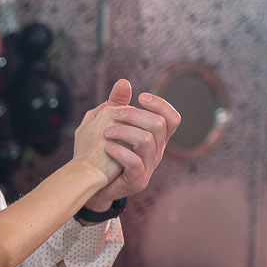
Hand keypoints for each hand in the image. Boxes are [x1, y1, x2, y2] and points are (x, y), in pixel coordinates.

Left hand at [73, 79, 180, 210]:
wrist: (93, 185)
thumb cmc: (103, 153)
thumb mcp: (110, 125)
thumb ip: (117, 104)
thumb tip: (123, 82)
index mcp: (156, 138)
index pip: (172, 119)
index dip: (161, 105)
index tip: (140, 97)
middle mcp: (157, 152)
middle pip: (158, 125)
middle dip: (134, 114)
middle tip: (113, 114)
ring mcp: (149, 167)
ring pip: (147, 141)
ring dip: (123, 131)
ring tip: (105, 132)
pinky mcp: (137, 180)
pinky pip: (134, 162)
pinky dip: (119, 151)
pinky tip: (106, 147)